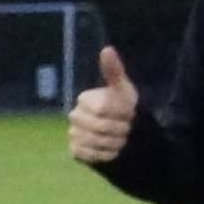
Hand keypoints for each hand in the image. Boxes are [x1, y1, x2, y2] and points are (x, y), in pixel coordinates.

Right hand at [68, 47, 138, 163]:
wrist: (124, 135)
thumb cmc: (124, 109)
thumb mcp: (123, 90)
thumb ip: (114, 71)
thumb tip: (107, 49)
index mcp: (85, 99)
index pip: (103, 108)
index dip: (121, 114)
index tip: (130, 115)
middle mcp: (75, 116)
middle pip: (100, 126)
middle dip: (120, 129)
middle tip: (128, 130)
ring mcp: (73, 134)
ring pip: (96, 141)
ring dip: (115, 143)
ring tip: (122, 141)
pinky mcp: (74, 151)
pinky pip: (90, 154)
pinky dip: (105, 154)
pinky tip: (112, 151)